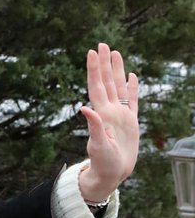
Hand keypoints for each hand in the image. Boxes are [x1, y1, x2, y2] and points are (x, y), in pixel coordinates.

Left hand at [78, 43, 139, 202]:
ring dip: (117, 70)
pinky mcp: (130, 122)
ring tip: (116, 53)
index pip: (96, 86)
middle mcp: (109, 110)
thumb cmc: (103, 162)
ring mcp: (120, 115)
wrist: (112, 173)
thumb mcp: (98, 145)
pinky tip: (131, 76)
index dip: (94, 69)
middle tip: (103, 44)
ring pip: (119, 86)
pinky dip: (132, 88)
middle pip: (106, 81)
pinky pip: (132, 100)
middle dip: (104, 63)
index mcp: (101, 113)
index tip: (91, 52)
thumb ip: (94, 126)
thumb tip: (85, 108)